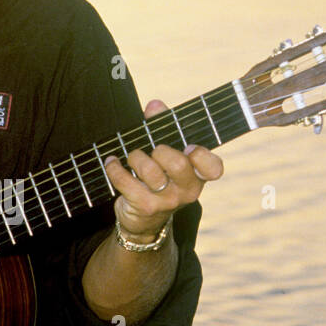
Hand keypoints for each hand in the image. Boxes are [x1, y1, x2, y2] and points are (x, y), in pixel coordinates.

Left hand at [104, 99, 223, 237]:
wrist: (145, 221)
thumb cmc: (159, 178)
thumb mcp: (165, 153)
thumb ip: (162, 126)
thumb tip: (155, 105)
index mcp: (198, 176)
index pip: (213, 167)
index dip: (202, 155)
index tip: (188, 147)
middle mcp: (188, 191)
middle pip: (178, 163)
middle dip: (160, 150)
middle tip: (153, 151)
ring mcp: (167, 201)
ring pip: (150, 171)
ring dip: (136, 157)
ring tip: (132, 157)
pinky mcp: (145, 207)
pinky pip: (126, 182)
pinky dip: (114, 168)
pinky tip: (112, 162)